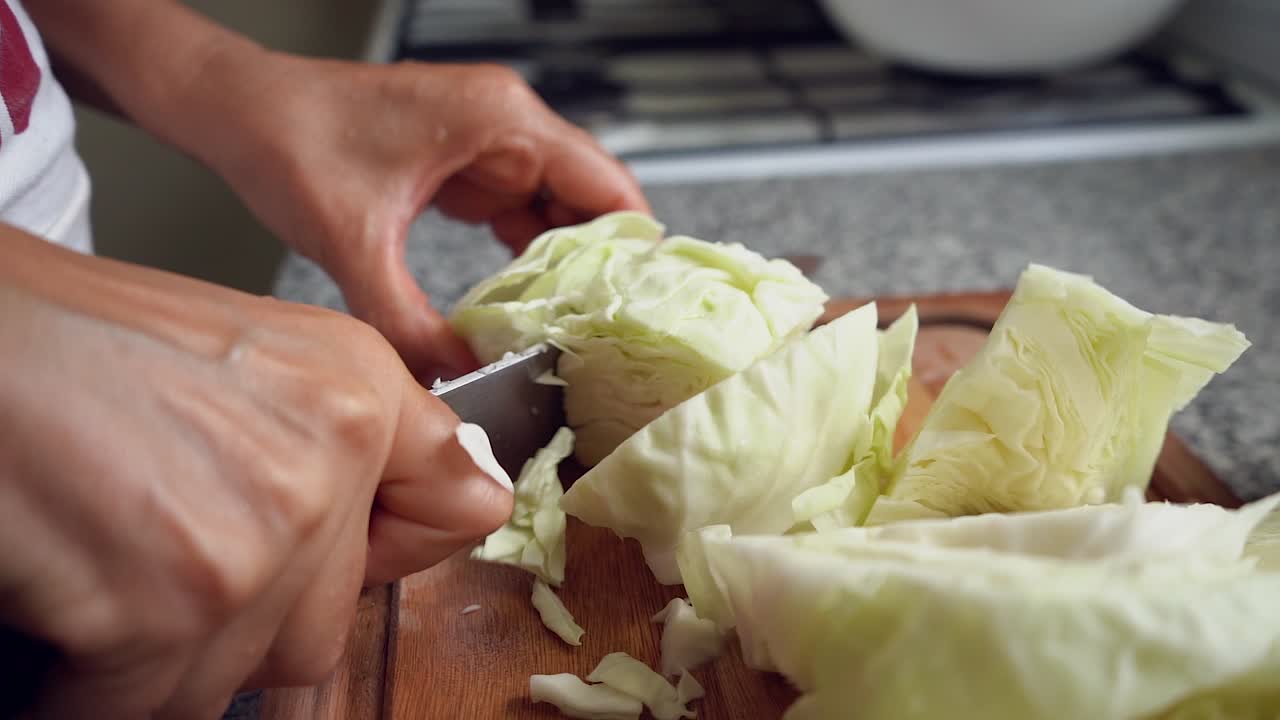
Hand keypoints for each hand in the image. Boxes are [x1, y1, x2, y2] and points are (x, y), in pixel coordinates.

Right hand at [0, 226, 512, 718]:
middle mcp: (329, 456)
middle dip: (249, 617)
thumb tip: (439, 509)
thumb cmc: (78, 341)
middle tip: (167, 554)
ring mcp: (258, 537)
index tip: (343, 551)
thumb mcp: (254, 356)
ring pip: (243, 674)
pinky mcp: (171, 604)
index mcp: (356, 387)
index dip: (393, 545)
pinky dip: (96, 690)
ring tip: (108, 577)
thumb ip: (340, 438)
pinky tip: (69, 623)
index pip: (464, 509)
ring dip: (170, 655)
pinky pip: (150, 705)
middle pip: (327, 623)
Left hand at [205, 56, 649, 381]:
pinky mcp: (463, 166)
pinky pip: (515, 216)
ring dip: (558, 269)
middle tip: (599, 335)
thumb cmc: (288, 136)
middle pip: (587, 203)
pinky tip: (518, 305)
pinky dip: (520, 260)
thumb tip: (451, 378)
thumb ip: (406, 321)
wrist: (236, 110)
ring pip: (553, 214)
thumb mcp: (353, 241)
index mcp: (500, 120)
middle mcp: (505, 125)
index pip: (605, 183)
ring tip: (565, 330)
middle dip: (594, 269)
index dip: (632, 246)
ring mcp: (486, 144)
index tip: (640, 305)